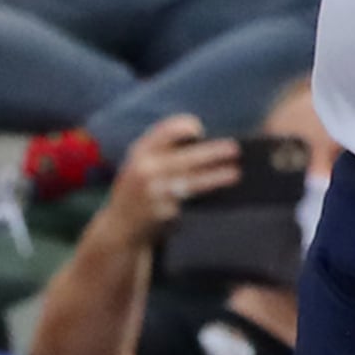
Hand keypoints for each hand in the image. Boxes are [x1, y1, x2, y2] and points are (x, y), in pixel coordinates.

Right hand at [100, 116, 239, 249]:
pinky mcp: (163, 215)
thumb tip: (208, 142)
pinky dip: (206, 199)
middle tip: (235, 149)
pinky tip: (223, 196)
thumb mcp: (141, 163)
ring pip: (191, 183)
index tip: (201, 130)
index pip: (166, 131)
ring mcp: (153, 195)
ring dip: (216, 178)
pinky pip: (189, 204)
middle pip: (186, 158)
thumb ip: (164, 151)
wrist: (119, 227)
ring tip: (235, 174)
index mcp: (140, 152)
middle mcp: (144, 171)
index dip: (185, 127)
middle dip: (213, 153)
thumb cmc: (139, 187)